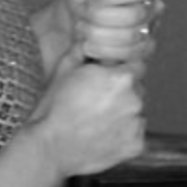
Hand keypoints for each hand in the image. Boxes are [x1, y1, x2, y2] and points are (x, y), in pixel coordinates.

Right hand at [30, 57, 145, 177]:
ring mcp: (137, 125)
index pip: (137, 64)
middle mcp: (136, 100)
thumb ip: (83, 49)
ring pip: (136, 112)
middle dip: (122, 91)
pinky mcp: (135, 146)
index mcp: (122, 78)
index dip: (122, 68)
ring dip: (123, 112)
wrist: (50, 147)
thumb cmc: (55, 108)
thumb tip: (90, 39)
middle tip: (98, 99)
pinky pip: (134, 134)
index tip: (110, 75)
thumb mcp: (64, 68)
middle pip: (137, 89)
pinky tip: (102, 134)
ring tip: (97, 119)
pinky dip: (123, 134)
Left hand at [63, 0, 164, 65]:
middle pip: (133, 16)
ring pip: (130, 40)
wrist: (77, 23)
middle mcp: (153, 8)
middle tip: (82, 15)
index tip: (92, 0)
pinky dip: (102, 53)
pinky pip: (128, 59)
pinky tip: (88, 46)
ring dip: (98, 36)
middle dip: (99, 18)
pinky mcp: (142, 55)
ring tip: (82, 29)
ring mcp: (149, 32)